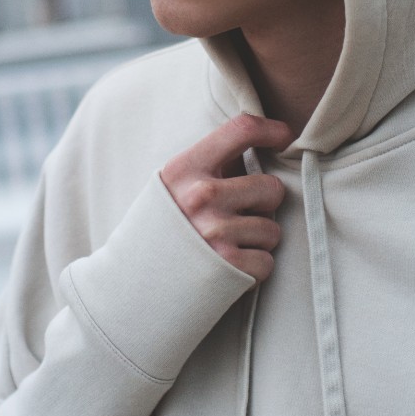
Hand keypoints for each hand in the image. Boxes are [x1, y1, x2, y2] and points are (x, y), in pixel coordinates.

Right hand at [160, 114, 291, 281]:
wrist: (130, 285)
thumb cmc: (161, 231)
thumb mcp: (172, 187)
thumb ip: (210, 167)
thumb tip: (258, 146)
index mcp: (185, 168)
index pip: (240, 130)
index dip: (271, 130)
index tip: (284, 136)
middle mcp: (201, 196)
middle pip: (271, 188)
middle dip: (264, 205)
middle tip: (239, 217)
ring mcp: (215, 231)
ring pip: (273, 231)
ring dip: (256, 242)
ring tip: (225, 247)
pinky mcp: (228, 266)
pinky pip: (267, 262)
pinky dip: (252, 269)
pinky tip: (227, 268)